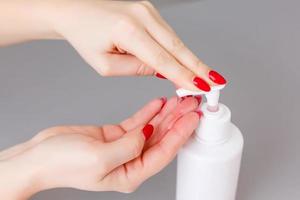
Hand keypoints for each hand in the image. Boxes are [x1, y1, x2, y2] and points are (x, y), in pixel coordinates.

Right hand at [0, 96, 201, 198]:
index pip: (164, 152)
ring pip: (152, 128)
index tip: (193, 118)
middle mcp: (131, 161)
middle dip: (178, 121)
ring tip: (180, 99)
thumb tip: (148, 133)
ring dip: (167, 114)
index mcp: (131, 174)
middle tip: (192, 103)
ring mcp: (125, 147)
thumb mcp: (99, 158)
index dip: (181, 134)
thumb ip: (129, 146)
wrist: (40, 156)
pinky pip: (138, 121)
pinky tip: (160, 103)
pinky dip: (149, 111)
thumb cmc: (63, 164)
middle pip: (162, 139)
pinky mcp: (116, 135)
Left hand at [48, 0, 226, 90]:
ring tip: (205, 77)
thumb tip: (162, 70)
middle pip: (178, 47)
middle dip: (198, 67)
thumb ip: (136, 69)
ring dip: (190, 60)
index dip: (185, 76)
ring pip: (175, 40)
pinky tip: (188, 62)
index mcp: (128, 31)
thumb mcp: (105, 65)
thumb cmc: (85, 36)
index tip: (202, 87)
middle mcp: (142, 16)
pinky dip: (178, 50)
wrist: (75, 11)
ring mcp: (148, 10)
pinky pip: (168, 34)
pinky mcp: (149, 10)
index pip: (163, 60)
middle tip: (216, 82)